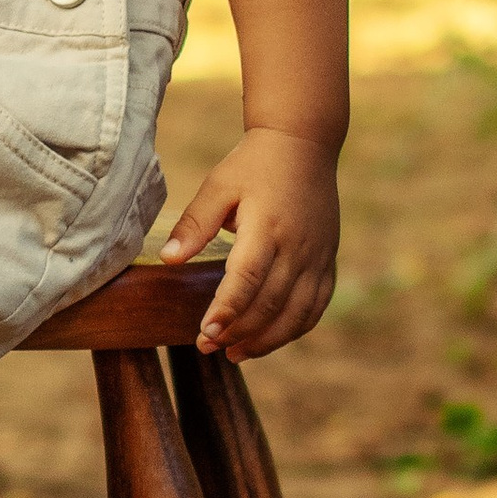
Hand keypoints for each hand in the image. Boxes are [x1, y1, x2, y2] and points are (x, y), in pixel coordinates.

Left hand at [158, 129, 339, 357]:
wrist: (304, 143)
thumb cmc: (253, 164)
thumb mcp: (218, 185)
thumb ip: (195, 224)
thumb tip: (169, 259)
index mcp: (268, 226)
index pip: (247, 278)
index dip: (227, 310)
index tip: (205, 333)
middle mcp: (298, 246)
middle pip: (271, 302)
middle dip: (238, 332)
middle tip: (207, 347)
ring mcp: (318, 256)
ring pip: (297, 312)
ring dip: (267, 339)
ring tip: (235, 354)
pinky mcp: (327, 260)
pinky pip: (316, 306)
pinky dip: (294, 329)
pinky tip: (269, 339)